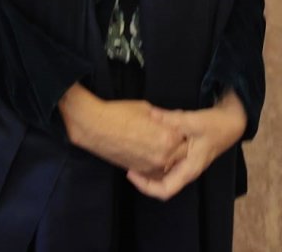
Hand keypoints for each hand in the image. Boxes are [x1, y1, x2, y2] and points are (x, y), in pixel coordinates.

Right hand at [58, 85, 187, 173]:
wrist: (94, 127)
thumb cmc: (119, 113)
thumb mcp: (146, 109)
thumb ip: (165, 117)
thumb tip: (178, 117)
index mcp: (168, 138)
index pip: (186, 138)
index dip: (184, 131)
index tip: (181, 126)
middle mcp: (162, 156)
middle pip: (181, 154)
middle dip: (178, 145)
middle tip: (169, 134)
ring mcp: (150, 166)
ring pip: (168, 165)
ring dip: (168, 156)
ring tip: (157, 142)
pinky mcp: (138, 171)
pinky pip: (154, 171)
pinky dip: (155, 163)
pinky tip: (148, 150)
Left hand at [126, 90, 246, 200]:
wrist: (231, 122)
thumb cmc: (215, 126)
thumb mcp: (194, 121)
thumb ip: (171, 120)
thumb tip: (150, 114)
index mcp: (189, 169)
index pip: (165, 190)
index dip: (145, 186)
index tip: (130, 173)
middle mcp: (185, 170)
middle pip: (160, 183)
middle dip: (142, 176)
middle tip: (126, 162)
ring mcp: (185, 163)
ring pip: (162, 172)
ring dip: (147, 166)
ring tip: (131, 154)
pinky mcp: (184, 154)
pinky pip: (166, 161)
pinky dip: (154, 155)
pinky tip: (145, 143)